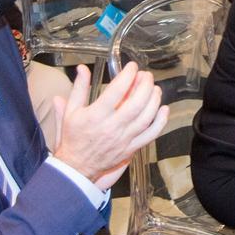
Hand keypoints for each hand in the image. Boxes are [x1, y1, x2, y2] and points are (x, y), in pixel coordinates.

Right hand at [51, 62, 168, 190]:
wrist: (77, 166)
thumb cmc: (73, 138)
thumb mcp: (71, 111)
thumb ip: (79, 88)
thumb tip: (82, 68)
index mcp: (96, 115)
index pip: (116, 91)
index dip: (127, 75)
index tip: (132, 67)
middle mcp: (112, 127)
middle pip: (136, 103)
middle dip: (145, 85)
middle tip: (146, 75)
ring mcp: (124, 138)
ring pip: (146, 117)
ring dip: (154, 100)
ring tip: (154, 88)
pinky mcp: (131, 148)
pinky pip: (151, 134)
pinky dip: (160, 121)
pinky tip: (163, 109)